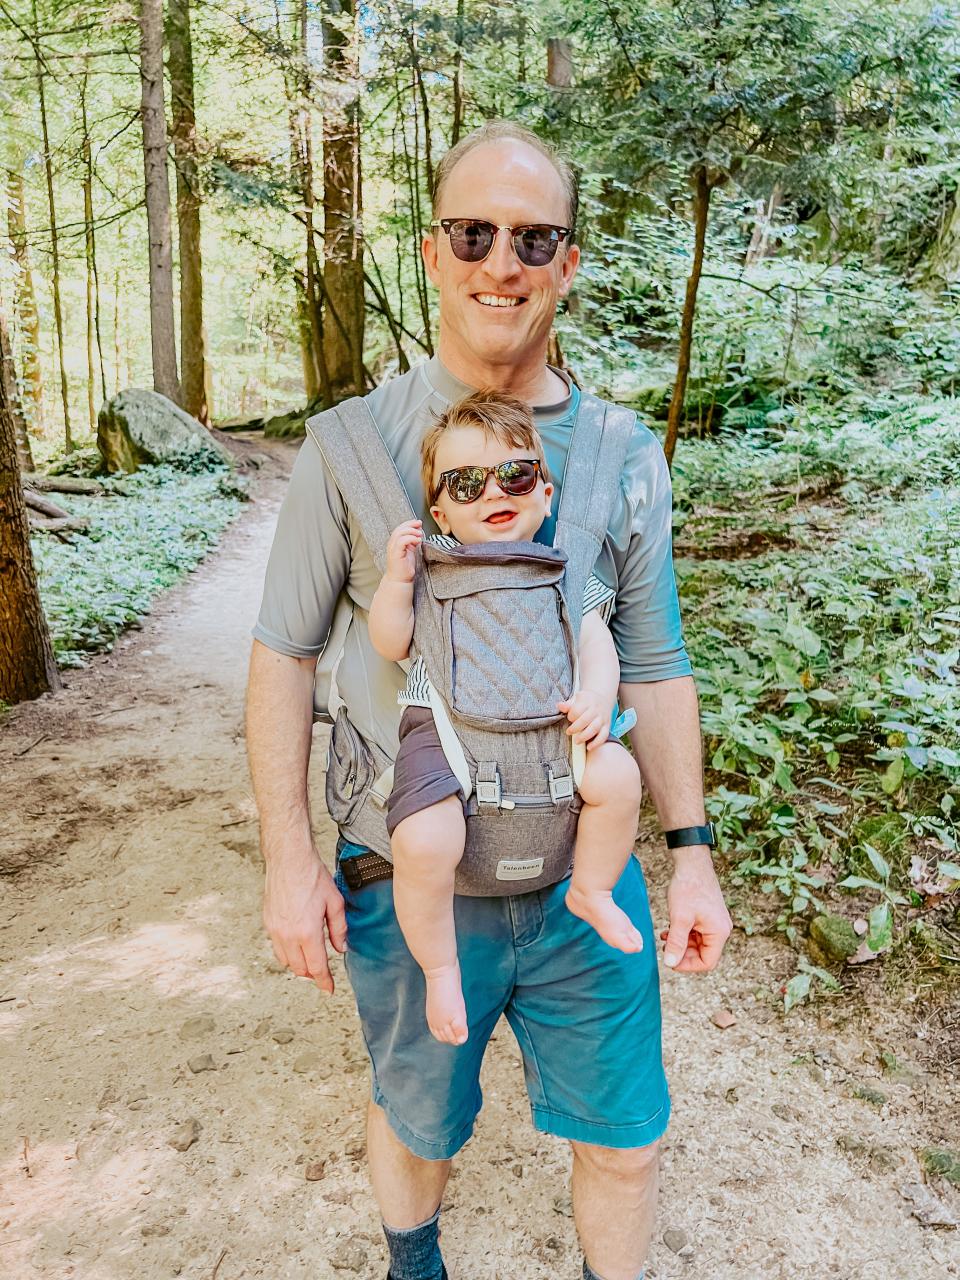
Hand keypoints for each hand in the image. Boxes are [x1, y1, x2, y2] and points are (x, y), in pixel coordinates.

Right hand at [262, 842, 346, 993]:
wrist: (288, 859)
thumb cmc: (313, 877)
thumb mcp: (335, 903)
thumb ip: (339, 929)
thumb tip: (341, 948)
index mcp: (307, 932)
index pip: (316, 967)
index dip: (324, 982)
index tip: (330, 990)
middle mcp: (287, 935)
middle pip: (300, 969)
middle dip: (313, 974)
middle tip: (323, 972)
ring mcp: (274, 929)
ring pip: (286, 961)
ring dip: (299, 964)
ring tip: (311, 959)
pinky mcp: (268, 922)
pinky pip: (277, 947)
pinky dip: (288, 952)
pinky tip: (298, 944)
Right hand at [385, 519, 422, 583]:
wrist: (400, 580)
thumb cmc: (405, 568)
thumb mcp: (410, 551)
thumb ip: (412, 542)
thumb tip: (418, 533)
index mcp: (395, 543)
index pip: (400, 528)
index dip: (409, 523)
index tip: (419, 523)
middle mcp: (392, 544)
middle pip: (399, 529)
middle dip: (411, 524)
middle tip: (420, 524)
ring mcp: (393, 549)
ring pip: (400, 533)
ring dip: (411, 531)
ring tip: (420, 534)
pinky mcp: (396, 554)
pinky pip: (402, 541)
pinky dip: (411, 538)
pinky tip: (418, 540)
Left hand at [557, 688, 610, 747]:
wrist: (604, 698)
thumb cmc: (587, 700)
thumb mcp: (577, 698)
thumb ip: (568, 704)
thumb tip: (559, 706)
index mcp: (587, 702)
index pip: (577, 711)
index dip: (571, 716)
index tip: (569, 718)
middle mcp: (596, 710)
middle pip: (585, 720)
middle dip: (575, 728)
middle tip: (569, 732)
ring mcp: (602, 718)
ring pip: (594, 729)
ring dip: (584, 736)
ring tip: (577, 741)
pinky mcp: (607, 726)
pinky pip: (603, 736)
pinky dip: (596, 743)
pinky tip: (589, 747)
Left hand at [660, 845, 731, 972]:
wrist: (692, 863)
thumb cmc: (688, 888)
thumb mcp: (679, 918)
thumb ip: (676, 942)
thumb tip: (670, 963)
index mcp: (719, 932)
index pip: (707, 962)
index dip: (688, 966)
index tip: (670, 961)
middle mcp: (720, 929)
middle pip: (703, 954)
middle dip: (683, 954)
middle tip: (665, 949)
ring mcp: (714, 923)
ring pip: (697, 944)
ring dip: (681, 944)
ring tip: (665, 938)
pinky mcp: (707, 916)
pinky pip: (696, 933)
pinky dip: (683, 935)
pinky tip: (669, 931)